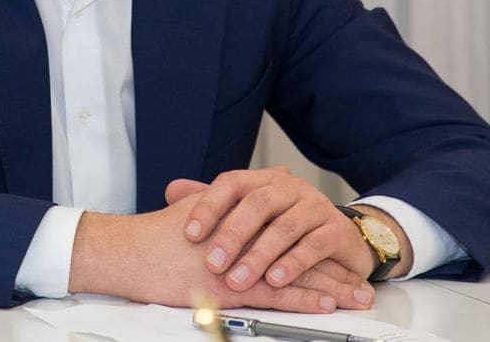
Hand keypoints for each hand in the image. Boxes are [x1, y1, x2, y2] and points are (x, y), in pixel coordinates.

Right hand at [68, 193, 373, 311]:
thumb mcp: (191, 208)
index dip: (311, 239)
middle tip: (359, 276)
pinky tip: (325, 302)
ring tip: (357, 295)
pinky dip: (304, 297)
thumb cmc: (154, 238)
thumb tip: (242, 186)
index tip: (335, 249)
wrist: (130, 253)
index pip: (284, 227)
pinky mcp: (232, 286)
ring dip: (329, 285)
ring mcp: (240, 260)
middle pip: (298, 248)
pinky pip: (277, 292)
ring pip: (295, 273)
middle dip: (331, 264)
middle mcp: (245, 234)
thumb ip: (219, 199)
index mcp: (237, 215)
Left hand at [166, 168, 378, 296]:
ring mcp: (314, 206)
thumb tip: (171, 189)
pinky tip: (274, 280)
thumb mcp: (248, 212)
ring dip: (259, 256)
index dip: (209, 207)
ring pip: (284, 227)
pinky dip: (291, 264)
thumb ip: (213, 202)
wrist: (339, 236)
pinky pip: (312, 246)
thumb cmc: (285, 224)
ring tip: (238, 279)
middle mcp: (289, 187)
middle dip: (232, 235)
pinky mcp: (335, 230)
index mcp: (263, 179)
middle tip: (211, 263)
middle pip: (257, 204)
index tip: (189, 234)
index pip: (231, 183)